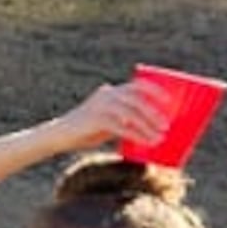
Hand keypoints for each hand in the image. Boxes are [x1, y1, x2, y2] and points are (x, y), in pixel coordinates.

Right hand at [53, 82, 169, 156]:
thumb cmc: (86, 130)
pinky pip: (122, 127)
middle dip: (153, 112)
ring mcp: (99, 107)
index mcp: (110, 92)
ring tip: (159, 137)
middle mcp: (106, 96)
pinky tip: (146, 142)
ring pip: (131, 113)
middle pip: (136, 100)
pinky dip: (137, 135)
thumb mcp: (106, 120)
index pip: (136, 85)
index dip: (154, 91)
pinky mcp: (95, 120)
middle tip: (166, 125)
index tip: (169, 101)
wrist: (58, 136)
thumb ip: (123, 119)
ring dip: (148, 125)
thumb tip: (149, 128)